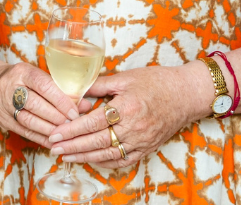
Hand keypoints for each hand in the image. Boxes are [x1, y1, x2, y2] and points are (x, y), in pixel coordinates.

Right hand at [0, 61, 85, 147]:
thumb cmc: (22, 80)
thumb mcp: (38, 76)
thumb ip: (61, 90)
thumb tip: (86, 105)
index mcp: (22, 72)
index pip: (43, 85)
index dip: (61, 100)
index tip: (76, 111)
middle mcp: (10, 87)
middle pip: (35, 104)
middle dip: (57, 117)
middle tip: (73, 125)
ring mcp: (4, 105)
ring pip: (29, 121)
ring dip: (50, 130)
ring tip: (66, 134)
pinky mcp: (3, 120)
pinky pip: (25, 132)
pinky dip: (42, 139)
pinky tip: (55, 142)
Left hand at [47, 65, 199, 168]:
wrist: (187, 94)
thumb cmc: (157, 81)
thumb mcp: (125, 77)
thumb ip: (98, 85)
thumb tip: (75, 90)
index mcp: (126, 107)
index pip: (93, 122)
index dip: (71, 129)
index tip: (55, 133)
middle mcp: (134, 128)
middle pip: (97, 142)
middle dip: (73, 146)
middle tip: (53, 148)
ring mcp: (142, 140)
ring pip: (109, 154)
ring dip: (86, 157)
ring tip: (66, 157)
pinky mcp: (148, 148)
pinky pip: (124, 160)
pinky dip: (106, 162)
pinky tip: (91, 160)